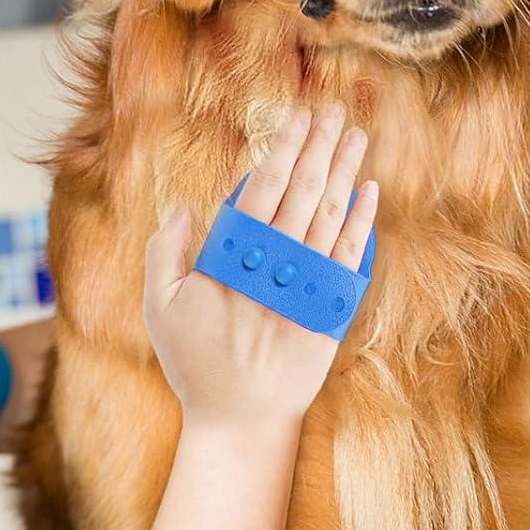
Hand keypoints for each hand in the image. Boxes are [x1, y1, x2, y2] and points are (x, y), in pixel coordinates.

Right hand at [142, 103, 377, 427]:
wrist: (241, 420)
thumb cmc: (195, 361)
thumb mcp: (159, 307)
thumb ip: (165, 252)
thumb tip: (183, 208)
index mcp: (230, 261)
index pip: (262, 190)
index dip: (284, 149)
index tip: (299, 116)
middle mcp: (274, 269)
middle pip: (304, 193)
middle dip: (321, 147)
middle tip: (337, 110)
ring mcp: (306, 290)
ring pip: (331, 217)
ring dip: (345, 172)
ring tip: (356, 135)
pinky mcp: (331, 312)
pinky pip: (351, 258)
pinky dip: (362, 222)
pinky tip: (370, 190)